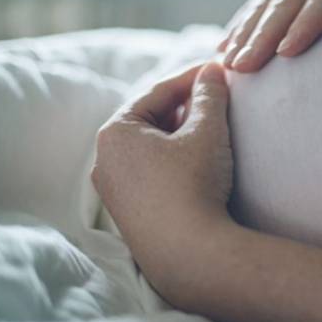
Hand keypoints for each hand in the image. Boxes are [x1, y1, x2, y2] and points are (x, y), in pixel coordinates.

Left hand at [91, 62, 233, 234]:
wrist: (190, 253)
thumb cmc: (194, 184)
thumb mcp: (207, 131)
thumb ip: (209, 95)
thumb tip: (212, 71)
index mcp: (115, 131)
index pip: (157, 91)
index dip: (191, 77)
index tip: (217, 69)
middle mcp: (104, 158)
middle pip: (149, 117)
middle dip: (184, 105)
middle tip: (216, 96)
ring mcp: (113, 188)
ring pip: (149, 146)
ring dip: (178, 132)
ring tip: (210, 126)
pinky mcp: (127, 211)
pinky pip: (148, 170)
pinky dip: (171, 158)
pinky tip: (196, 160)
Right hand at [220, 0, 321, 71]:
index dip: (308, 21)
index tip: (288, 51)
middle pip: (287, 3)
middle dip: (262, 35)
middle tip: (243, 68)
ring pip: (265, 5)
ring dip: (244, 34)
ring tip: (227, 66)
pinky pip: (257, 6)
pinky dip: (240, 26)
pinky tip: (223, 51)